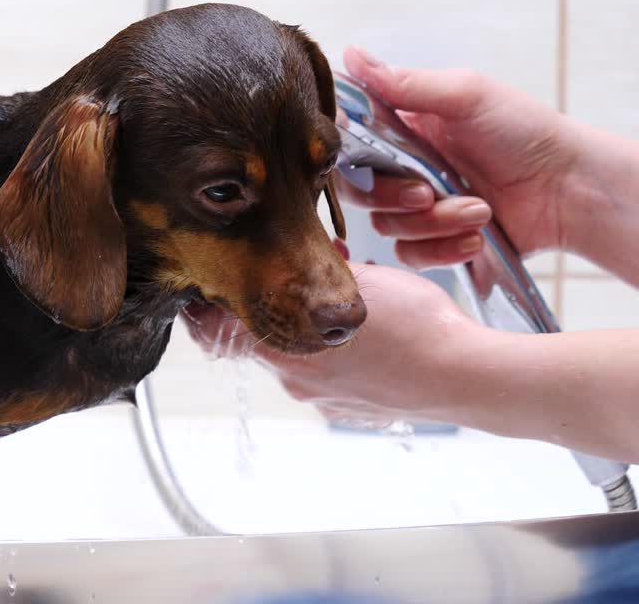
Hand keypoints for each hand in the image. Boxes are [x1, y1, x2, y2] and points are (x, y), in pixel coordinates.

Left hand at [186, 263, 482, 425]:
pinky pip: (324, 377)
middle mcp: (294, 378)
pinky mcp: (346, 409)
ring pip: (293, 358)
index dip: (205, 309)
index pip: (214, 333)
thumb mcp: (358, 285)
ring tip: (329, 304)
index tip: (205, 288)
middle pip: (255, 342)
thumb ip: (314, 276)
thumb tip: (297, 264)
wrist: (467, 377)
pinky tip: (361, 336)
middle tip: (278, 282)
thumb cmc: (419, 327)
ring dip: (300, 331)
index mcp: (284, 348)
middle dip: (264, 311)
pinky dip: (330, 355)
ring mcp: (320, 398)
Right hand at [339, 46, 581, 268]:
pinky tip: (476, 236)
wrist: (569, 189)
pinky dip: (442, 248)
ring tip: (478, 210)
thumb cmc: (524, 132)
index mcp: (403, 128)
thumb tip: (350, 53)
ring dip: (433, 222)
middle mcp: (404, 167)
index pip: (349, 141)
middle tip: (427, 192)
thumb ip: (404, 82)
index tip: (366, 157)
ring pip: (386, 226)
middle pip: (358, 190)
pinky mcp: (436, 241)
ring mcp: (419, 207)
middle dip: (390, 195)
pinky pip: (411, 254)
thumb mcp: (465, 95)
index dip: (348, 154)